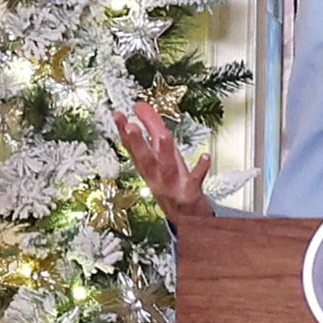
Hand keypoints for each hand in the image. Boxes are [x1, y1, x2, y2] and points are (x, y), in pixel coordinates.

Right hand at [112, 98, 217, 221]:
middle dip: (138, 143)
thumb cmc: (174, 181)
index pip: (131, 147)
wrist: (187, 218)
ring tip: (165, 135)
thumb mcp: (162, 153)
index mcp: (148, 166)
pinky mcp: (189, 193)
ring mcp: (172, 186)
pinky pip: (195, 180)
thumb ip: (151, 127)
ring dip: (165, 153)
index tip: (117, 115)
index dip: (123, 131)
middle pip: (144, 159)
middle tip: (131, 126)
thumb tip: (140, 104)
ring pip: (166, 168)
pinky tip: (204, 156)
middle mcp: (156, 176)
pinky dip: (200, 169)